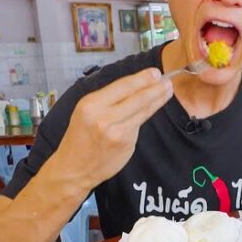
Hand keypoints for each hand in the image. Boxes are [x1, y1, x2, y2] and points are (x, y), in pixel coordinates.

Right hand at [50, 68, 172, 188]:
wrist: (73, 168)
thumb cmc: (80, 137)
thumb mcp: (85, 112)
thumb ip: (107, 100)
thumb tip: (135, 85)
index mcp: (91, 104)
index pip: (122, 86)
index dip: (142, 79)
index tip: (155, 72)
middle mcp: (104, 117)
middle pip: (137, 98)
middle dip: (155, 87)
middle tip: (168, 80)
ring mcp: (117, 132)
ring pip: (142, 111)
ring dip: (158, 99)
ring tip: (168, 90)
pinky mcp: (126, 144)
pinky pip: (139, 125)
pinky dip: (147, 114)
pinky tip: (155, 106)